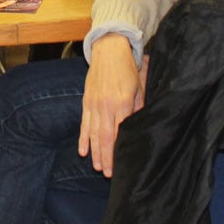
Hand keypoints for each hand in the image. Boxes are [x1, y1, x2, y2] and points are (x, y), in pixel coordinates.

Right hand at [79, 34, 142, 176]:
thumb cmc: (128, 68)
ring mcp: (94, 105)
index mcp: (122, 103)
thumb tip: (140, 126)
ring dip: (95, 152)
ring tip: (97, 168)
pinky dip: (83, 139)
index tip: (122, 165)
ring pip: (94, 134)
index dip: (120, 150)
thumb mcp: (140, 86)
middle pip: (106, 138)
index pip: (121, 133)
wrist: (109, 49)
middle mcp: (106, 106)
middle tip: (108, 174)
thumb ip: (139, 107)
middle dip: (106, 157)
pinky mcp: (86, 102)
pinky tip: (82, 151)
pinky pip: (84, 124)